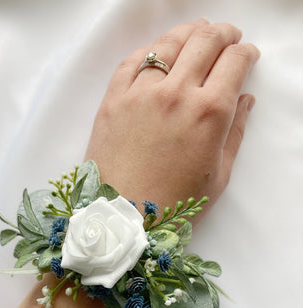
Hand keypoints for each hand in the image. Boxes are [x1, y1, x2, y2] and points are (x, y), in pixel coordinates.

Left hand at [85, 19, 259, 217]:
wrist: (121, 221)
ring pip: (168, 43)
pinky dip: (150, 50)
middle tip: (228, 37)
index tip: (247, 56)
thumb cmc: (174, 205)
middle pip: (205, 41)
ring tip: (197, 34)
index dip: (246, 53)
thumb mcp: (219, 176)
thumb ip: (235, 132)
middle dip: (224, 34)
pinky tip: (158, 53)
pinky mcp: (113, 100)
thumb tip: (245, 100)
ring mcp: (140, 93)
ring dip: (189, 33)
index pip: (235, 61)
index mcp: (209, 113)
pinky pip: (132, 61)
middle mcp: (176, 93)